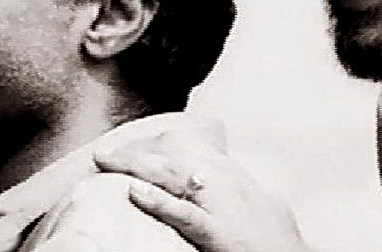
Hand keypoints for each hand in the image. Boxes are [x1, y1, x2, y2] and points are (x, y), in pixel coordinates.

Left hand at [93, 124, 311, 251]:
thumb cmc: (277, 237)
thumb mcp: (257, 200)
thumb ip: (232, 185)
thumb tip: (203, 178)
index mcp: (234, 174)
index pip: (188, 146)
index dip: (153, 144)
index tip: (128, 148)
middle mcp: (228, 181)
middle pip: (176, 153)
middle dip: (137, 151)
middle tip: (104, 154)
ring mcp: (223, 205)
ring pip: (175, 174)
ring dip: (137, 165)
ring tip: (107, 161)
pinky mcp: (219, 231)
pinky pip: (185, 213)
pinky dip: (159, 201)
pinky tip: (134, 192)